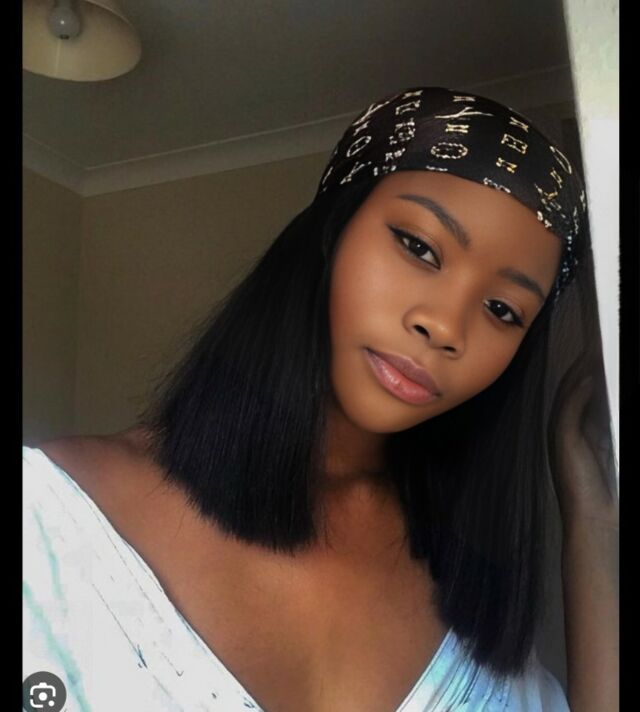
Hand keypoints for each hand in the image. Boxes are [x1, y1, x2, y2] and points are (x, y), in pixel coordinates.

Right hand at [546, 352, 618, 529]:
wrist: (591, 514)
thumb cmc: (599, 484)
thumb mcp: (601, 444)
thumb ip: (598, 421)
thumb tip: (595, 389)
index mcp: (570, 426)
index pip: (574, 389)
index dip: (583, 368)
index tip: (594, 349)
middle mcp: (561, 426)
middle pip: (568, 387)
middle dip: (581, 365)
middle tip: (592, 343)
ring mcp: (559, 432)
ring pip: (566, 394)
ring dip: (578, 373)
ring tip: (590, 353)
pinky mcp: (563, 440)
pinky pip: (568, 410)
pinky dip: (576, 393)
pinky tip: (588, 379)